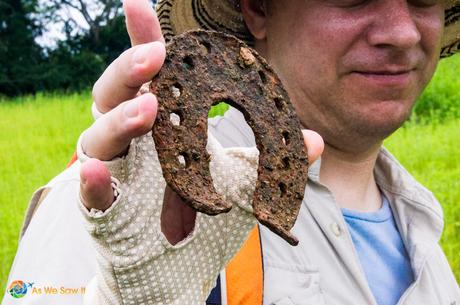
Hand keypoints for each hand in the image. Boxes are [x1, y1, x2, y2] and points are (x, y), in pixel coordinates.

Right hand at [79, 0, 324, 244]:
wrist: (172, 262)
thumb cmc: (197, 210)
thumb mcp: (237, 180)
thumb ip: (266, 157)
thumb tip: (311, 140)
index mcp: (159, 122)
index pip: (150, 76)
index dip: (144, 40)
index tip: (141, 5)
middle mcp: (129, 137)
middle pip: (114, 93)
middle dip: (130, 71)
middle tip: (156, 57)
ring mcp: (113, 169)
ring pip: (98, 135)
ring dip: (121, 120)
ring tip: (148, 111)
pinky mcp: (102, 206)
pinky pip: (88, 191)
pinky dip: (91, 181)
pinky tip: (99, 170)